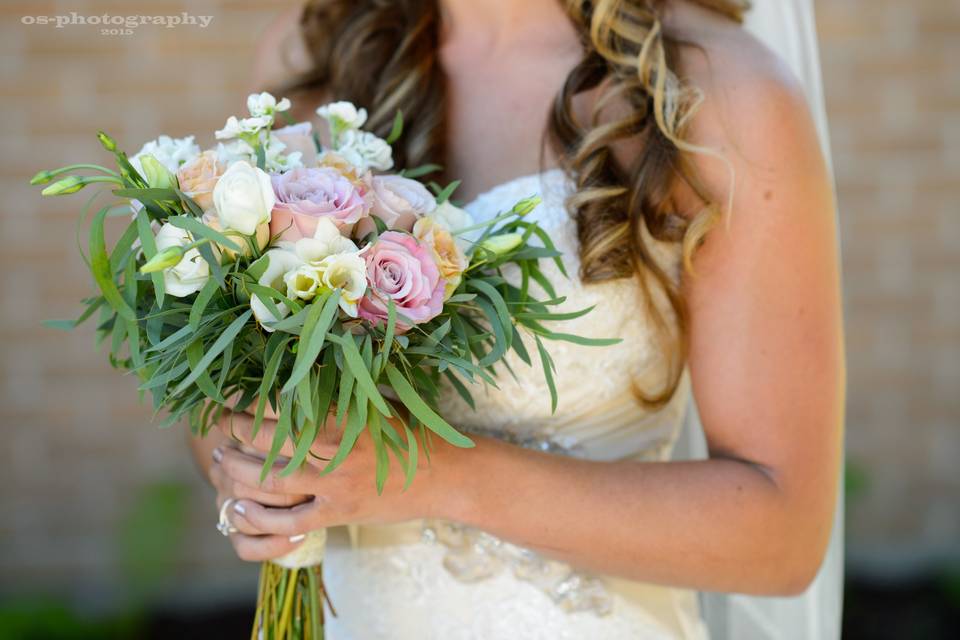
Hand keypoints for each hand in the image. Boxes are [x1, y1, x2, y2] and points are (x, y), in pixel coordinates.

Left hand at [211, 407, 461, 560]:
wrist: (444, 476)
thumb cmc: (411, 433)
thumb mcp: (378, 402)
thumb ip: (343, 390)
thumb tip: (309, 363)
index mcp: (344, 414)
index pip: (284, 404)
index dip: (251, 400)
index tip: (232, 395)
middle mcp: (335, 448)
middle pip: (269, 439)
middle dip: (235, 431)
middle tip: (220, 425)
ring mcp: (336, 484)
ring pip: (271, 479)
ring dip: (237, 470)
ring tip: (220, 460)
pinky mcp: (338, 512)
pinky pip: (289, 520)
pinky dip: (260, 517)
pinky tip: (239, 508)